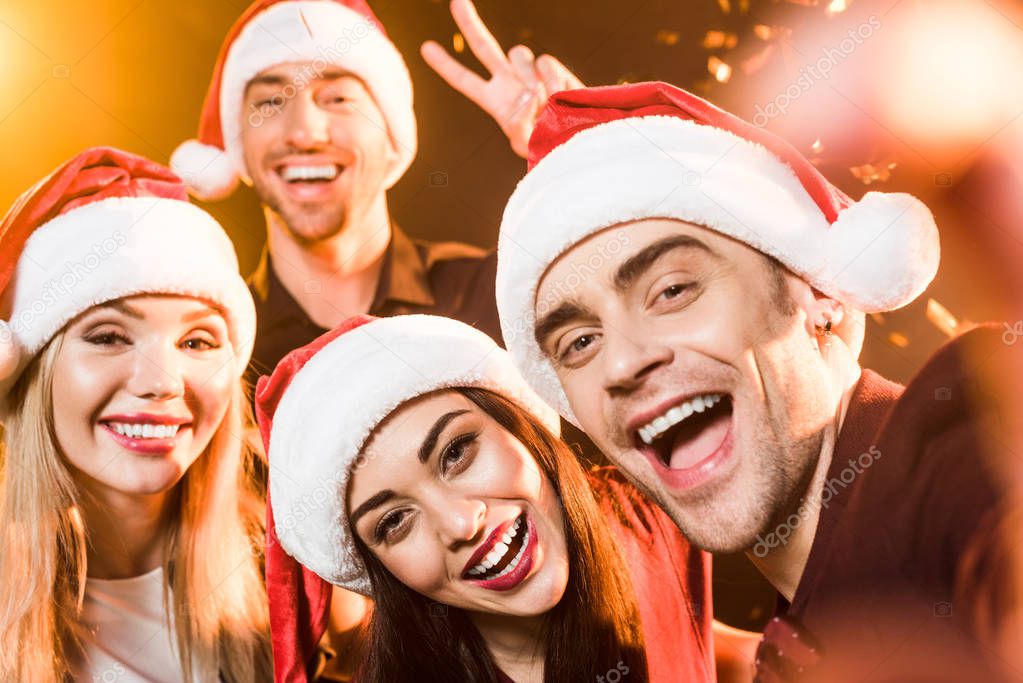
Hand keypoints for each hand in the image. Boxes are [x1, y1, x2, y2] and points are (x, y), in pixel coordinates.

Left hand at [421, 0, 583, 158]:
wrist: (578, 140)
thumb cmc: (550, 147)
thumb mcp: (526, 143)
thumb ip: (520, 124)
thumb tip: (528, 94)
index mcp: (495, 101)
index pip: (465, 81)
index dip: (446, 64)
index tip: (426, 47)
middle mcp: (509, 81)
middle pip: (484, 46)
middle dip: (469, 23)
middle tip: (456, 0)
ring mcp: (531, 73)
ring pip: (519, 53)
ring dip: (527, 76)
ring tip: (541, 103)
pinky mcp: (553, 70)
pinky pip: (545, 63)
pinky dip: (551, 81)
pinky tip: (558, 98)